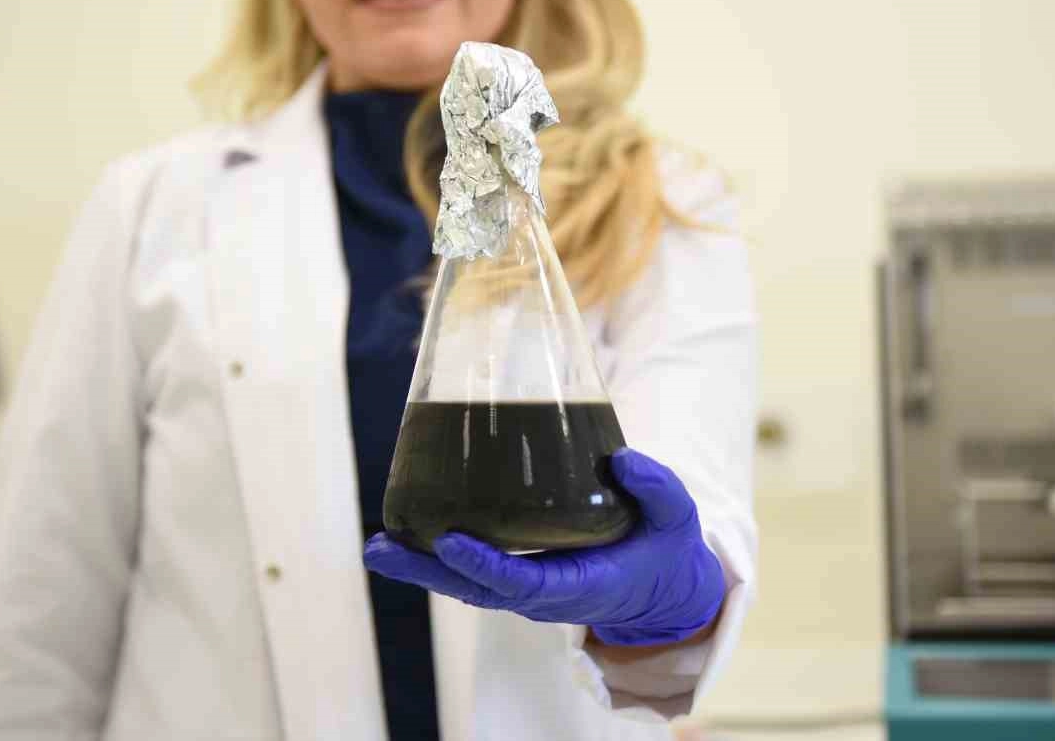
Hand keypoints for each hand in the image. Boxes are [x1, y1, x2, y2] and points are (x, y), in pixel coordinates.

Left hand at [363, 447, 724, 645]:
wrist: (665, 586)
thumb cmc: (666, 548)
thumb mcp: (677, 518)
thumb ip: (658, 489)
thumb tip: (623, 459)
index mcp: (583, 586)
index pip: (523, 583)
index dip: (483, 565)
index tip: (449, 540)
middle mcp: (547, 596)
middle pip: (477, 590)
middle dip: (426, 571)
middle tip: (379, 549)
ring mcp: (530, 589)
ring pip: (467, 584)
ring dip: (420, 566)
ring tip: (377, 544)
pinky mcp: (522, 577)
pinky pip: (475, 572)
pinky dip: (438, 558)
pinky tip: (406, 535)